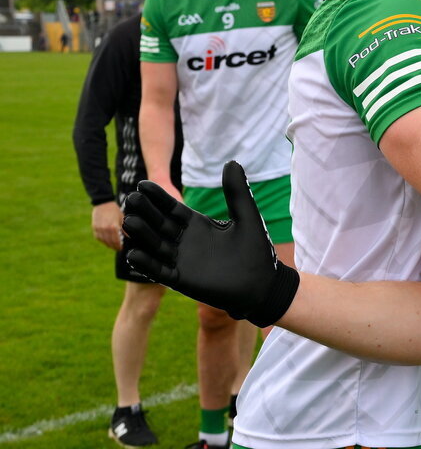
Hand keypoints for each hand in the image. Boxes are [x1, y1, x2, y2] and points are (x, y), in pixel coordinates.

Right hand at [92, 201, 122, 249]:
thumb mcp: (122, 218)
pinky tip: (105, 241)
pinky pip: (98, 237)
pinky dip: (102, 240)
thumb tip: (129, 237)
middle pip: (110, 242)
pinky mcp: (94, 227)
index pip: (116, 241)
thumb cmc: (114, 210)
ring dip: (108, 244)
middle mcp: (105, 229)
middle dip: (114, 246)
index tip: (121, 248)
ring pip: (103, 241)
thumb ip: (125, 229)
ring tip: (112, 245)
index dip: (119, 246)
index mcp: (113, 226)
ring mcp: (99, 228)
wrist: (103, 203)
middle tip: (117, 248)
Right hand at [123, 160, 298, 327]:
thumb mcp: (247, 218)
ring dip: (141, 235)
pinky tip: (133, 253)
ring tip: (129, 222)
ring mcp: (181, 260)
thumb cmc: (257, 252)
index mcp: (197, 225)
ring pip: (154, 245)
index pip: (171, 208)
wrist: (263, 286)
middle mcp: (185, 241)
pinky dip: (146, 264)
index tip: (142, 184)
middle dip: (144, 212)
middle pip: (158, 223)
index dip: (157, 197)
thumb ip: (237, 192)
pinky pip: (159, 270)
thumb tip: (232, 162)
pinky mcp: (181, 280)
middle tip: (131, 199)